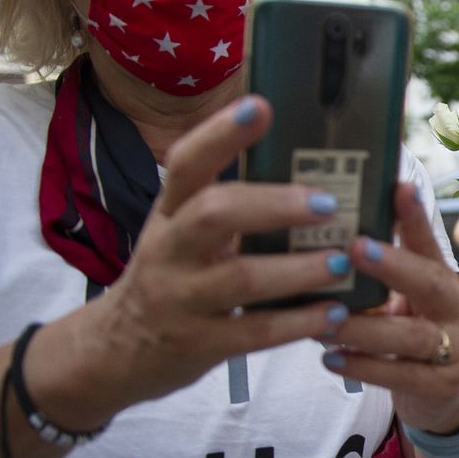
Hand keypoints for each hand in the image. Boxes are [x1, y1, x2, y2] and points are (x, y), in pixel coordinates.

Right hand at [89, 96, 353, 412]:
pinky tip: (334, 312)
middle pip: (214, 214)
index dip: (220, 134)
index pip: (187, 163)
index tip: (260, 106)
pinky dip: (297, 322)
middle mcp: (171, 249)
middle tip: (328, 203)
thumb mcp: (182, 231)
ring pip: (241, 279)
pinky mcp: (199, 344)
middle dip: (275, 205)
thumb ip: (227, 202)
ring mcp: (182, 299)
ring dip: (298, 269)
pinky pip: (254, 332)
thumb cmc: (172, 275)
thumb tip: (304, 162)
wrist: (116, 351)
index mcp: (170, 212)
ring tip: (342, 261)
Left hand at [322, 183, 458, 435]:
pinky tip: (330, 359)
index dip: (415, 215)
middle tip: (354, 247)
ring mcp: (453, 349)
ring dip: (365, 327)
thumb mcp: (402, 300)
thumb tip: (322, 233)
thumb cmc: (410, 336)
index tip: (397, 186)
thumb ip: (376, 274)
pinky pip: (401, 376)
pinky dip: (364, 367)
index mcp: (442, 280)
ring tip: (324, 320)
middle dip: (394, 265)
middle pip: (431, 282)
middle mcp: (455, 309)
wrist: (445, 398)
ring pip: (412, 336)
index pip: (428, 242)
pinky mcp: (440, 386)